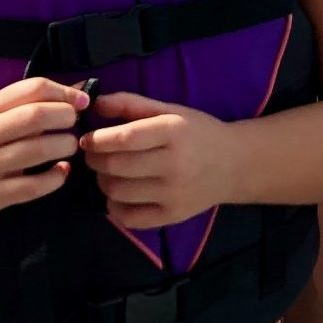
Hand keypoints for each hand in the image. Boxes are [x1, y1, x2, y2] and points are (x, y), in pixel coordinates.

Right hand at [0, 77, 84, 221]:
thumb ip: (33, 103)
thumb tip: (81, 91)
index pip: (32, 88)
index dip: (64, 92)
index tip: (82, 101)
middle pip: (34, 117)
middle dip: (65, 116)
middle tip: (75, 123)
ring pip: (36, 150)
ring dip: (64, 145)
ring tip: (70, 146)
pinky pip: (32, 186)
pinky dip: (55, 177)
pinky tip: (62, 170)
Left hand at [83, 92, 236, 229]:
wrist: (234, 164)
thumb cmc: (198, 132)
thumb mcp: (170, 110)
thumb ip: (132, 104)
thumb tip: (95, 104)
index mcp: (174, 132)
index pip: (125, 138)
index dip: (98, 139)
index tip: (87, 138)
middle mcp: (173, 165)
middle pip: (117, 167)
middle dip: (94, 160)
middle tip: (92, 155)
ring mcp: (172, 194)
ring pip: (117, 192)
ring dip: (102, 181)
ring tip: (107, 172)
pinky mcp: (171, 217)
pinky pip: (128, 218)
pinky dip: (114, 206)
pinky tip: (119, 194)